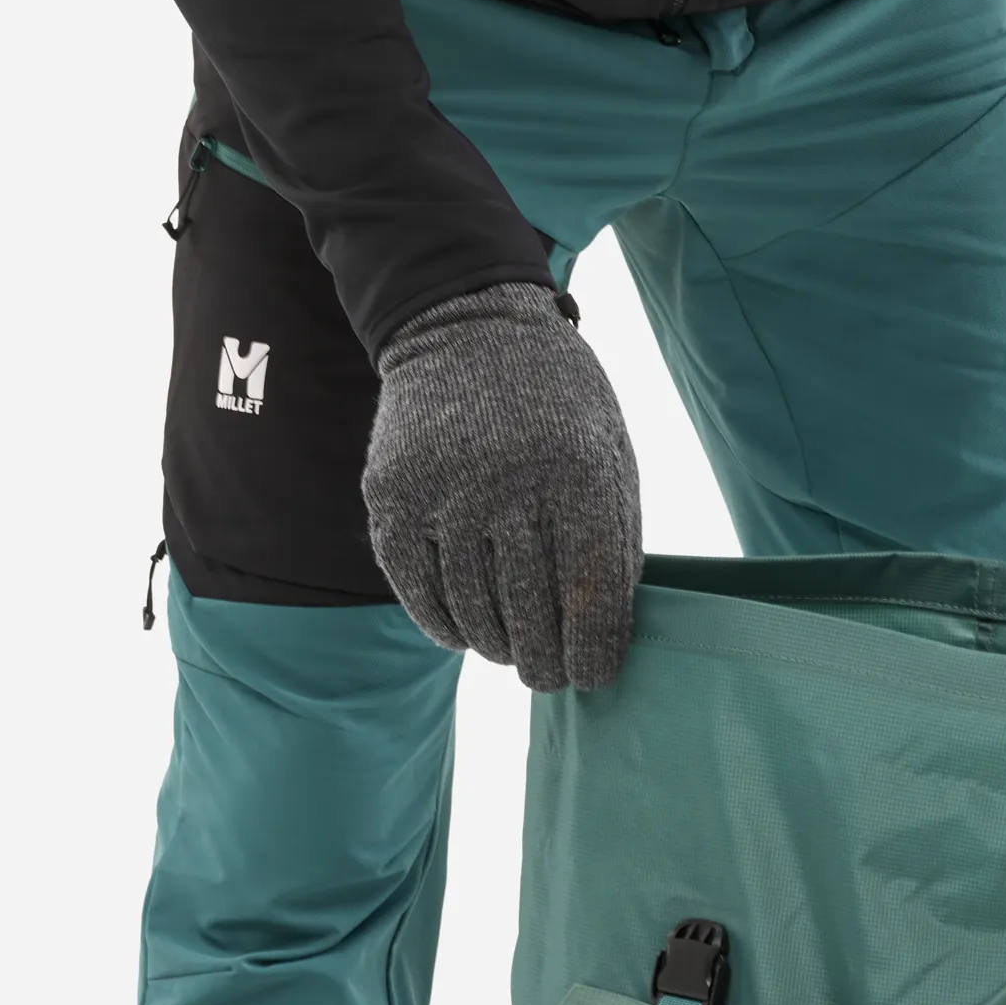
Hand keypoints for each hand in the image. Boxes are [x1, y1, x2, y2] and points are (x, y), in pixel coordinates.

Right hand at [364, 282, 642, 690]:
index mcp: (577, 475)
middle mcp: (506, 485)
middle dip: (544, 663)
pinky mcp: (392, 498)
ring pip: (472, 612)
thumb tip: (606, 635)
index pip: (588, 597)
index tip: (592, 676)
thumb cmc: (557, 403)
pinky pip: (418, 593)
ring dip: (496, 646)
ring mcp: (441, 492)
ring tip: (511, 651)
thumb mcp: (610, 453)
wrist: (467, 328)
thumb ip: (613, 540)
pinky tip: (466, 633)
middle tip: (549, 676)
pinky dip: (446, 625)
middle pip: (528, 616)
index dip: (592, 652)